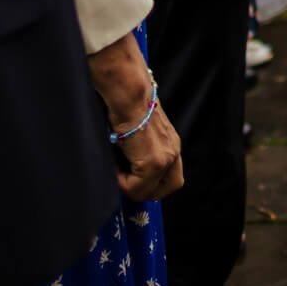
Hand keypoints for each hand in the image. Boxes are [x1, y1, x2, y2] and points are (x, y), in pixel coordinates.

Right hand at [88, 33, 183, 200]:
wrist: (129, 94)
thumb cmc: (128, 106)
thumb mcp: (141, 131)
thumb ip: (141, 150)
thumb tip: (126, 168)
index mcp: (170, 144)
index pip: (170, 178)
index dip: (149, 183)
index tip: (130, 176)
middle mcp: (172, 152)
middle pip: (167, 189)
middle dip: (144, 192)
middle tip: (126, 183)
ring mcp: (165, 158)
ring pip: (148, 191)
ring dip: (130, 186)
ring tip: (117, 169)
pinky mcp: (153, 163)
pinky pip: (135, 187)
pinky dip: (121, 182)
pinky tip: (114, 164)